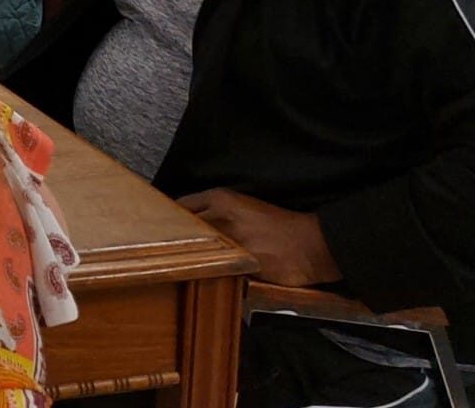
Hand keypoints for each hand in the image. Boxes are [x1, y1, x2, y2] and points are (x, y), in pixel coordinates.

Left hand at [178, 188, 342, 286]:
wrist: (311, 243)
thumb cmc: (278, 226)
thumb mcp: (243, 207)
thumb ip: (214, 211)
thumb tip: (185, 222)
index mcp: (221, 198)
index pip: (180, 206)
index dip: (170, 220)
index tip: (163, 229)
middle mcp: (222, 215)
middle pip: (182, 229)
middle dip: (176, 240)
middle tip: (170, 250)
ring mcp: (231, 240)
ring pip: (197, 250)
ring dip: (192, 258)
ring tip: (192, 264)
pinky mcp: (242, 263)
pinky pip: (216, 269)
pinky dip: (210, 273)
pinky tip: (210, 276)